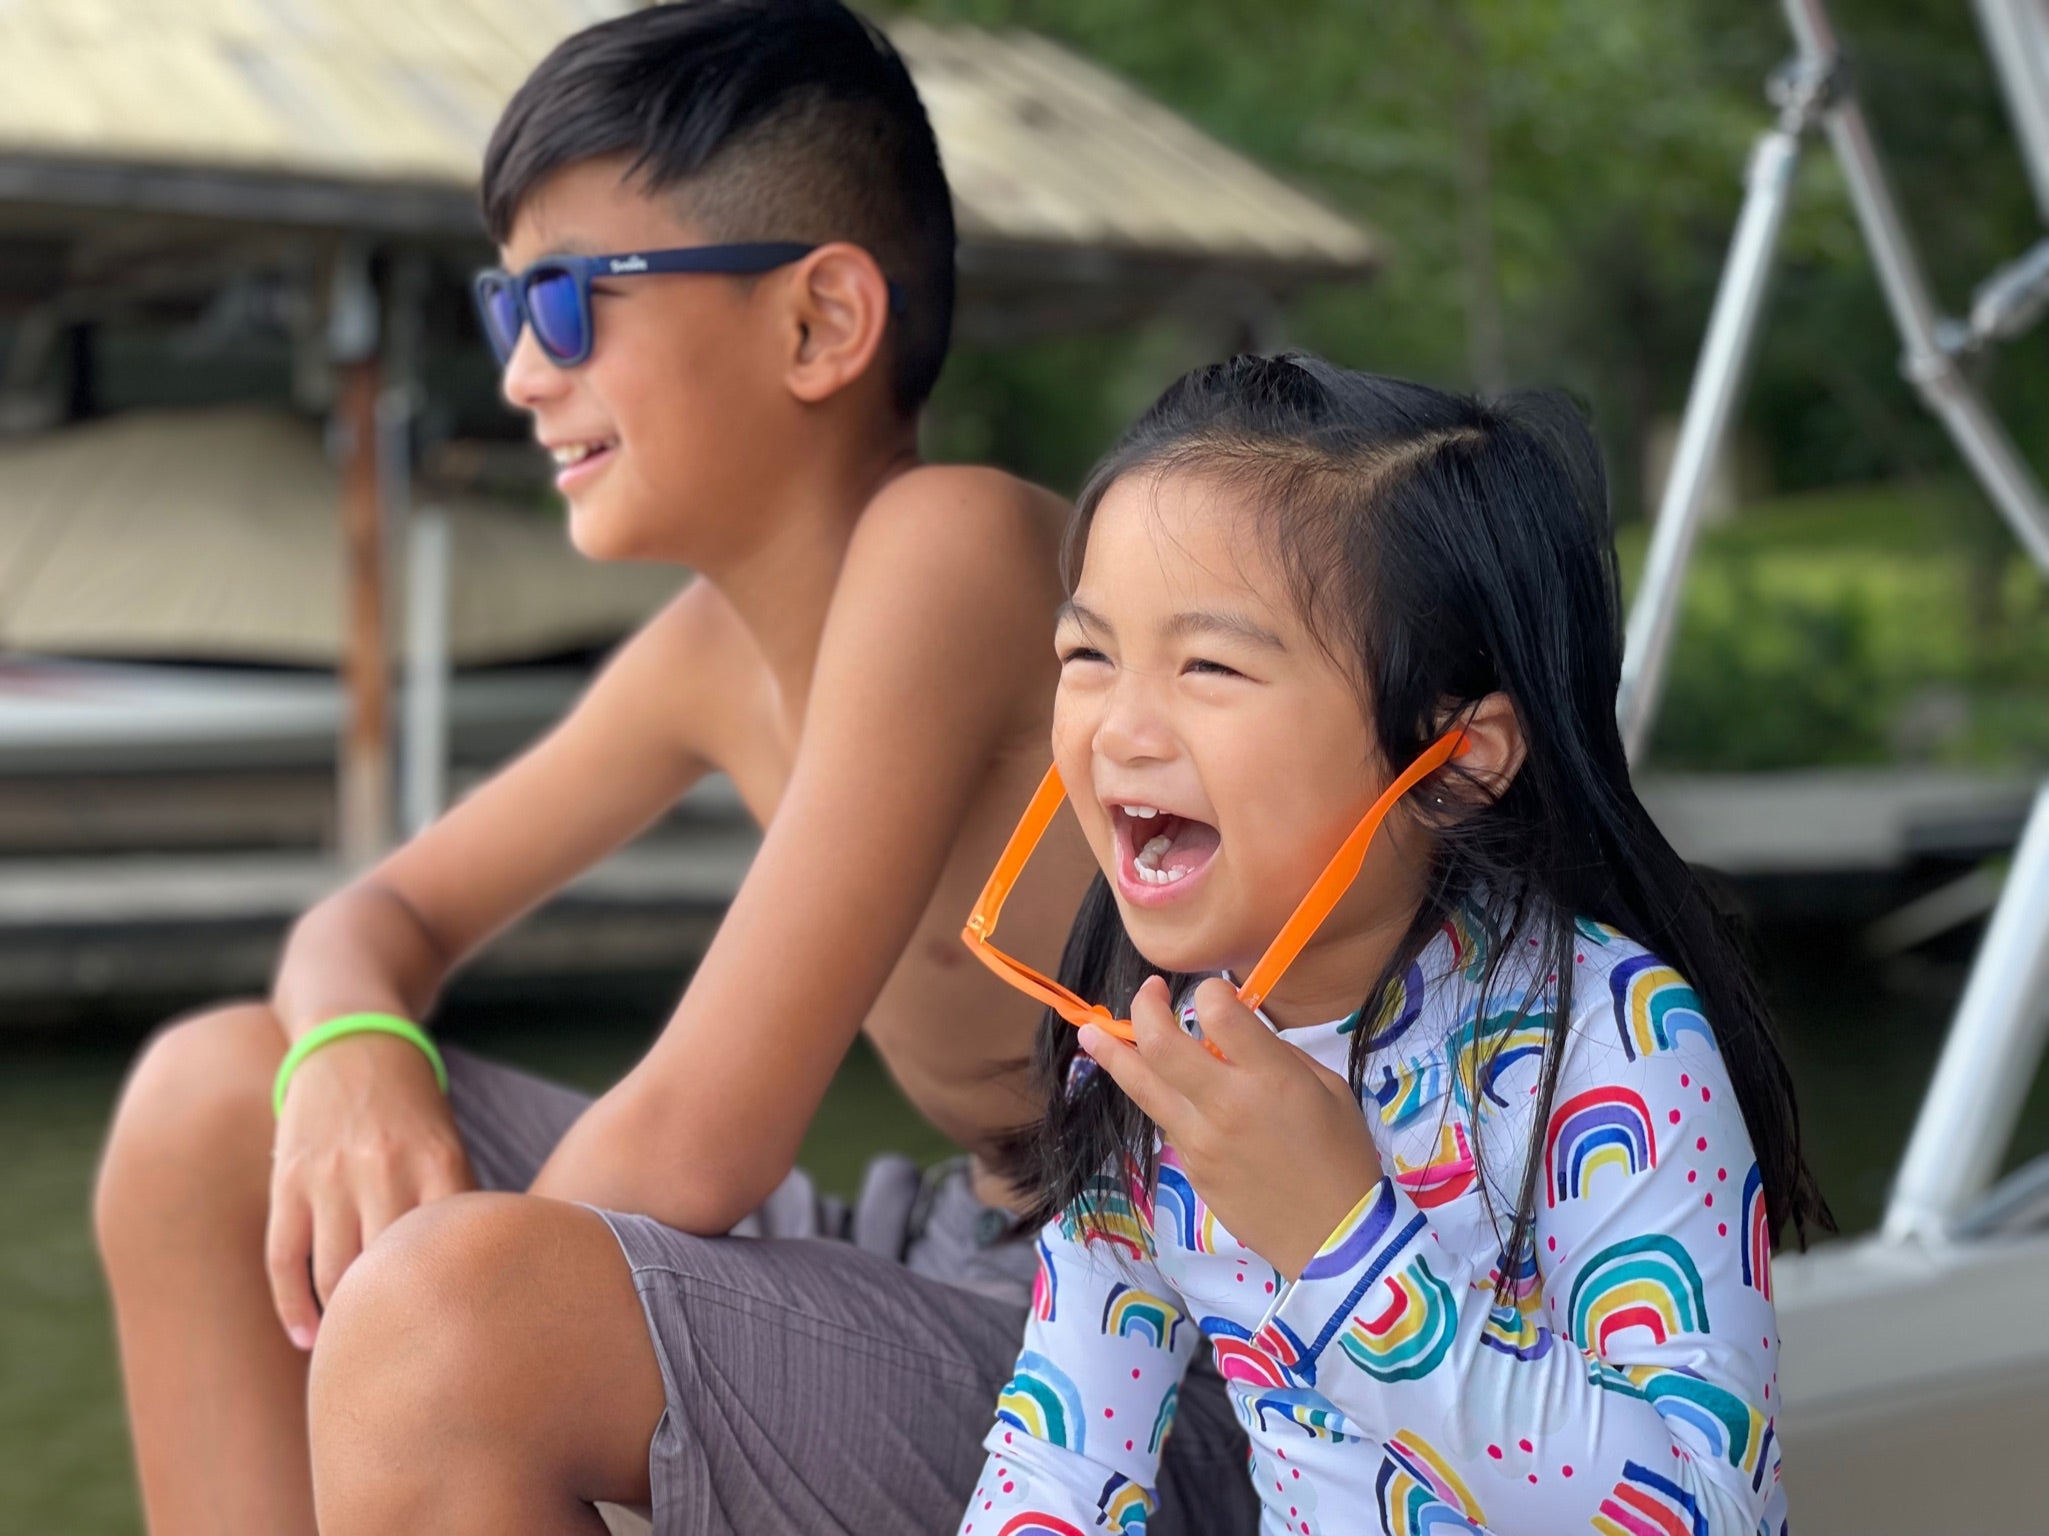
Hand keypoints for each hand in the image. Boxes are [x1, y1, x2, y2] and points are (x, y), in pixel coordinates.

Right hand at [267, 1032, 473, 1348]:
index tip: (465, 1349)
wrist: (352, 1041)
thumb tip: (479, 1278)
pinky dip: (293, 1306)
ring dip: (347, 1325)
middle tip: (413, 1374)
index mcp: (440, 1163)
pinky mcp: (289, 1181)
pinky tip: (310, 1340)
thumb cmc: (414, 1108)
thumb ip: (458, 1205)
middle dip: (400, 1324)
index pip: (451, 1249)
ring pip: (335, 1274)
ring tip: (362, 1361)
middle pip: (391, 1273)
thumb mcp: (451, 1144)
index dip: (456, 1303)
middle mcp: (386, 1171)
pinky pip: (285, 1258)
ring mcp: (331, 1177)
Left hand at [1077, 976, 1383, 1279]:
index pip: (1216, 1013)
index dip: (1209, 992)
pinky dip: (1157, 1094)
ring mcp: (1200, 1139)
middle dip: (1145, 1007)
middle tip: (1149, 992)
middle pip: (1160, 1043)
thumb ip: (1276, 1054)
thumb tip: (1236, 1033)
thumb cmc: (1342, 1156)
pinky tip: (1158, 1084)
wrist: (1333, 1236)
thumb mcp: (1328, 1089)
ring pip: (1141, 1085)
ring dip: (1112, 1052)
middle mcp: (1225, 1103)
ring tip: (1090, 1030)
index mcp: (1269, 1077)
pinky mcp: (1190, 1167)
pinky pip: (1166, 1119)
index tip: (1212, 995)